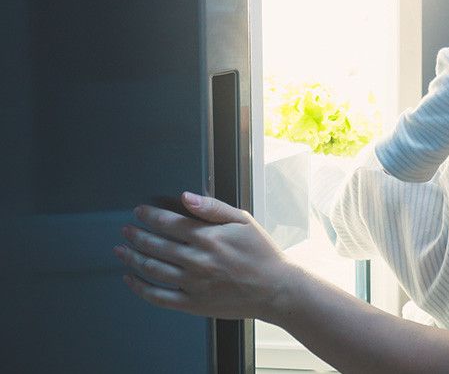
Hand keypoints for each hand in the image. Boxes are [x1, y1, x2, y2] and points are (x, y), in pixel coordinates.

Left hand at [115, 192, 294, 320]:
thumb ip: (213, 207)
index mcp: (209, 237)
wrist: (275, 289)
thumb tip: (186, 196)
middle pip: (156, 245)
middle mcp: (197, 260)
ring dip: (133, 258)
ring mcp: (193, 284)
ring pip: (152, 269)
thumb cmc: (262, 253)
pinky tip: (131, 279)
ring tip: (121, 250)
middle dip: (136, 235)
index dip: (149, 216)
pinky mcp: (193, 304)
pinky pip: (159, 296)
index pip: (169, 223)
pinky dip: (140, 288)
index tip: (139, 212)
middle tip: (126, 230)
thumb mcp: (243, 220)